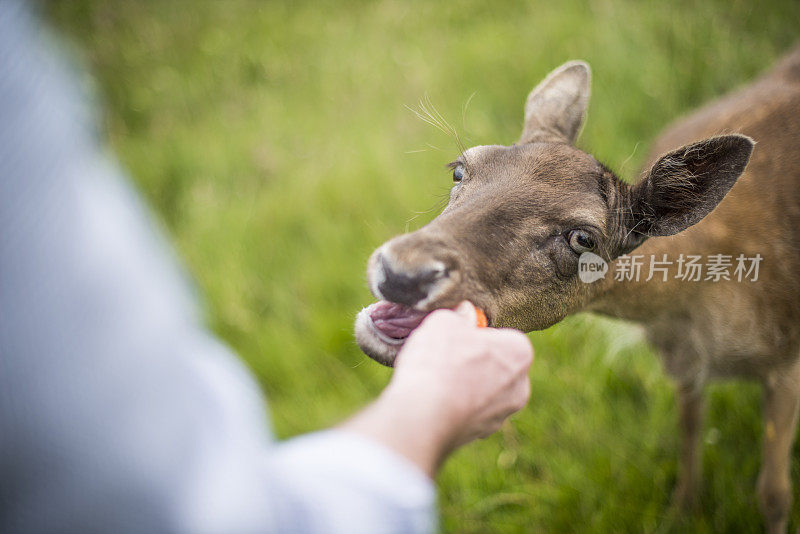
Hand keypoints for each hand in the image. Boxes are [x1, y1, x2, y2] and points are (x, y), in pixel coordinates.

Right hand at [343, 302, 532, 476]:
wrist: (423, 414)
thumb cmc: (440, 362)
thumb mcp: (444, 321)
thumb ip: (459, 315)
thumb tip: (464, 313)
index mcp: (520, 352)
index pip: (501, 336)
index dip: (475, 335)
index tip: (455, 337)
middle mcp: (520, 387)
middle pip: (495, 365)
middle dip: (474, 362)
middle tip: (445, 357)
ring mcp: (501, 415)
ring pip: (482, 391)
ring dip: (464, 385)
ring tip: (434, 380)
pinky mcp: (480, 434)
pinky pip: (468, 411)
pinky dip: (454, 405)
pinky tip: (433, 400)